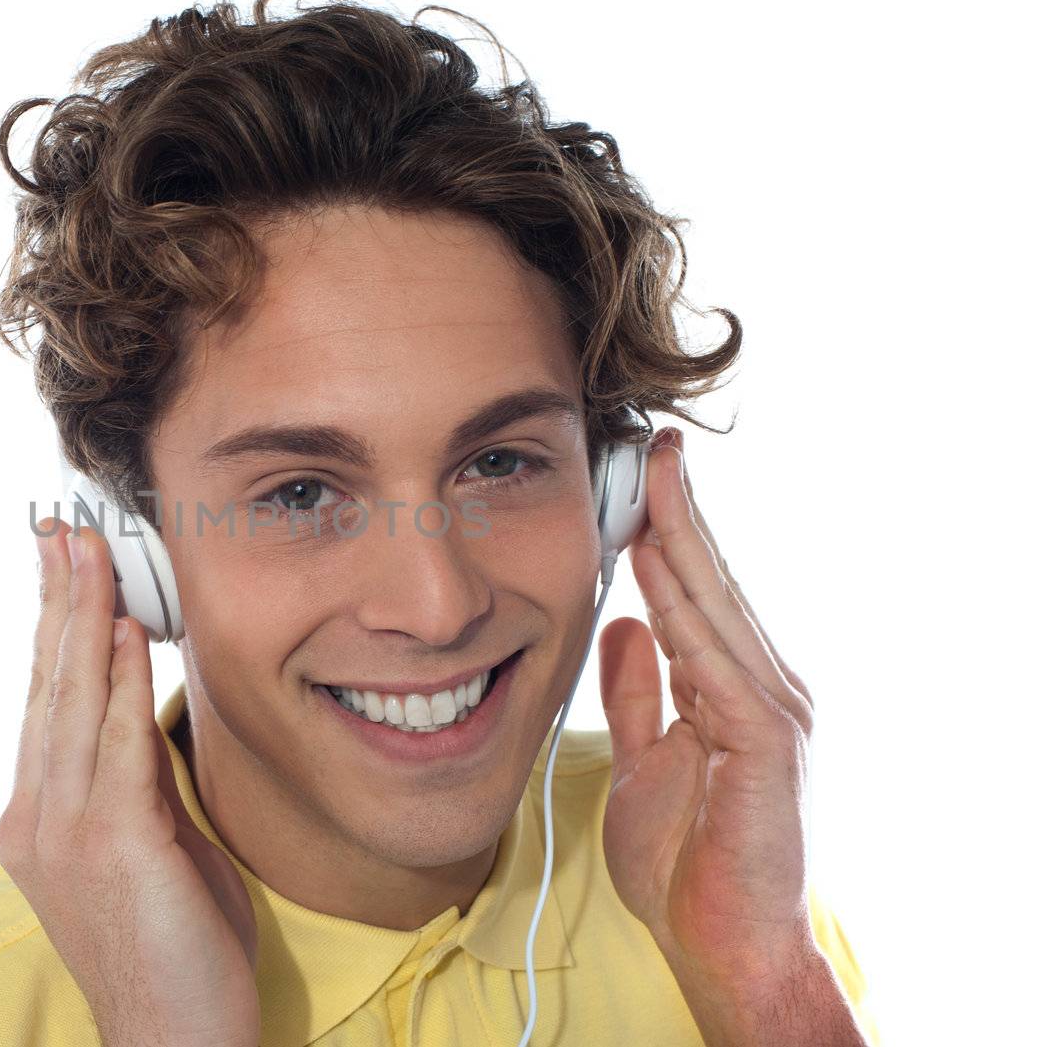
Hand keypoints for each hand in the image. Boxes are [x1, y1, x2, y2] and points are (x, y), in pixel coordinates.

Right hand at [0, 518, 259, 1046]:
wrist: (173, 1041)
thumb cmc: (174, 948)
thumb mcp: (152, 847)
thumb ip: (138, 779)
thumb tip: (142, 707)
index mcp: (40, 817)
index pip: (47, 701)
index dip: (54, 627)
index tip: (62, 563)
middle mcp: (38, 816)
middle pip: (48, 685)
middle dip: (57, 599)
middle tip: (63, 527)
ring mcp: (67, 831)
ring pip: (73, 700)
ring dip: (84, 616)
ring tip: (90, 550)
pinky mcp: (114, 844)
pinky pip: (118, 744)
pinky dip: (121, 680)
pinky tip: (127, 630)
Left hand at [596, 428, 818, 991]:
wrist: (727, 944)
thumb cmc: (689, 864)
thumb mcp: (643, 762)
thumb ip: (635, 696)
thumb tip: (620, 626)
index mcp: (732, 690)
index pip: (697, 597)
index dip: (668, 536)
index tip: (640, 479)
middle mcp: (761, 688)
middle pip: (713, 586)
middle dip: (680, 514)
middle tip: (653, 448)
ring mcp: (771, 712)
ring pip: (718, 610)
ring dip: (685, 542)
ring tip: (656, 479)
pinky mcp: (767, 742)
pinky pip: (719, 665)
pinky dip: (690, 616)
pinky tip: (662, 572)